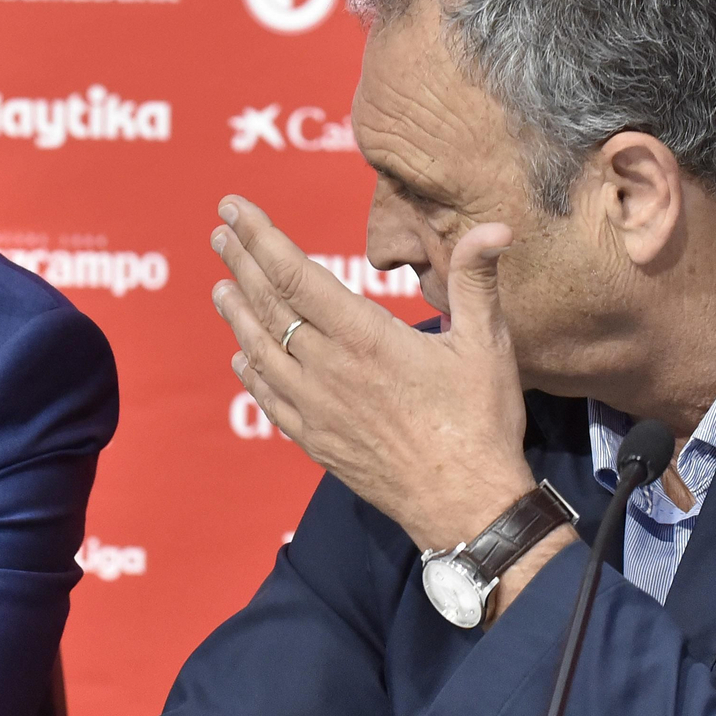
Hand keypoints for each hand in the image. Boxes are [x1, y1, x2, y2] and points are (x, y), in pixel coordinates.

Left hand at [210, 195, 540, 552]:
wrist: (466, 506)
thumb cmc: (481, 421)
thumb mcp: (488, 343)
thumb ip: (478, 279)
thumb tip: (496, 225)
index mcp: (364, 336)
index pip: (296, 274)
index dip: (261, 237)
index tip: (235, 209)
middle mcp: (329, 368)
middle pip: (269, 306)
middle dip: (241, 263)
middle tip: (220, 233)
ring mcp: (316, 408)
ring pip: (261, 351)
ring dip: (238, 315)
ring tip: (222, 286)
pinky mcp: (316, 441)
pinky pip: (270, 400)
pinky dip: (251, 372)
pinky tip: (241, 358)